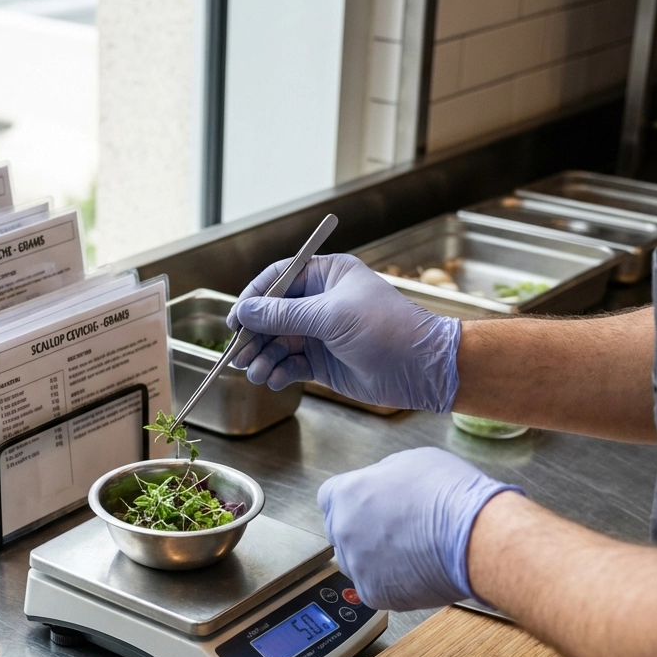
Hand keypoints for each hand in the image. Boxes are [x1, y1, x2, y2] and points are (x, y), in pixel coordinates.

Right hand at [226, 254, 460, 412]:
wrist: (421, 369)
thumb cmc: (386, 330)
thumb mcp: (331, 316)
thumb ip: (284, 315)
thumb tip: (245, 311)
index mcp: (327, 276)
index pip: (278, 279)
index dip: (253, 298)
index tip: (235, 320)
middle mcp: (320, 302)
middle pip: (272, 315)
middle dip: (254, 336)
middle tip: (239, 356)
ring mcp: (320, 334)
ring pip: (278, 343)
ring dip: (264, 358)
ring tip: (257, 374)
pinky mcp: (323, 362)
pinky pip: (290, 365)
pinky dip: (279, 372)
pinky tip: (275, 380)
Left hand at [317, 447, 523, 609]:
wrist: (475, 537)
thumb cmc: (451, 495)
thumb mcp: (412, 462)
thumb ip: (384, 476)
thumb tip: (382, 485)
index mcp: (347, 493)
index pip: (329, 498)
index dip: (350, 502)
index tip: (365, 506)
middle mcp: (343, 529)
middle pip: (340, 531)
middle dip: (361, 530)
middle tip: (395, 530)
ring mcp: (356, 564)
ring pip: (356, 562)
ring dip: (374, 558)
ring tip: (412, 551)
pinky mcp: (373, 593)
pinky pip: (375, 588)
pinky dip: (392, 583)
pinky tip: (416, 571)